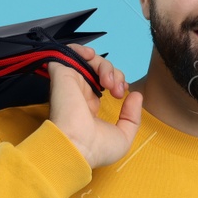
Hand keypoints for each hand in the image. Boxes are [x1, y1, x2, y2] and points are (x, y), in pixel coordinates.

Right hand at [47, 43, 142, 168]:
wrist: (76, 147)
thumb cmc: (97, 148)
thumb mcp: (124, 136)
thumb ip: (132, 116)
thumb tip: (136, 94)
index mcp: (90, 106)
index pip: (105, 84)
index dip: (118, 82)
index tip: (122, 94)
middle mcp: (79, 92)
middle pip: (101, 70)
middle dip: (116, 74)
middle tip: (117, 91)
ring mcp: (70, 82)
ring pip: (90, 60)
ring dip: (105, 65)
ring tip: (108, 82)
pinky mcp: (62, 73)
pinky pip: (69, 52)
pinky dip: (82, 49)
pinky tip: (91, 57)